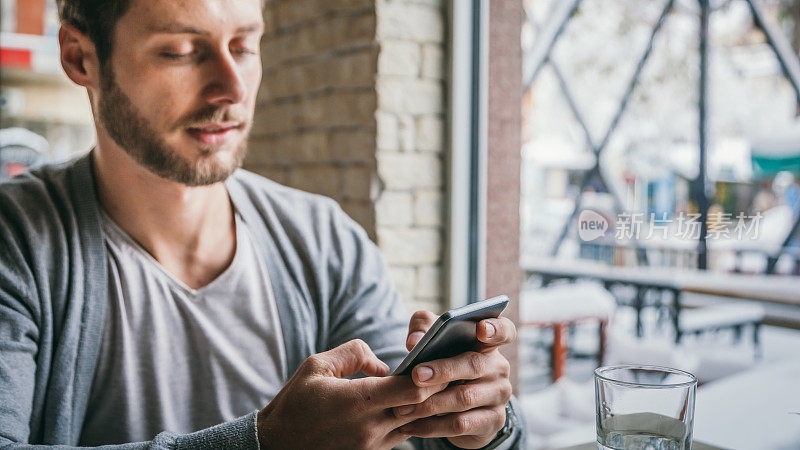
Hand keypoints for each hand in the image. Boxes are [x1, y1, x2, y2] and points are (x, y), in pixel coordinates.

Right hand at [257, 339, 446, 449]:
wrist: (276, 446)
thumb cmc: (295, 403)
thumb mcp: (317, 366)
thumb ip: (354, 354)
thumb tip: (383, 364)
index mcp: (359, 401)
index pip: (413, 389)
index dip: (430, 374)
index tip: (435, 358)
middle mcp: (370, 427)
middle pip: (421, 408)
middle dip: (436, 389)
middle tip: (445, 370)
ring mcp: (372, 445)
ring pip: (415, 424)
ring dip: (423, 407)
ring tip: (431, 387)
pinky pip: (400, 436)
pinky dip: (408, 421)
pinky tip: (407, 406)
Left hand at [394, 311, 516, 448]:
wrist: (458, 407)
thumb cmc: (444, 364)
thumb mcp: (436, 341)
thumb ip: (424, 328)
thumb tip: (414, 341)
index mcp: (488, 344)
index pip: (504, 330)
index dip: (496, 328)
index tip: (482, 328)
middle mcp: (499, 368)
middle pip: (474, 365)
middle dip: (443, 370)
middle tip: (416, 375)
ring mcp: (499, 395)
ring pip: (465, 398)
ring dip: (430, 404)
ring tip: (402, 408)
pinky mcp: (493, 421)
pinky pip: (461, 424)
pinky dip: (432, 426)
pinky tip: (411, 427)